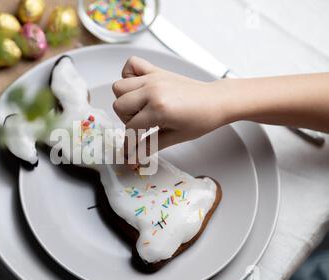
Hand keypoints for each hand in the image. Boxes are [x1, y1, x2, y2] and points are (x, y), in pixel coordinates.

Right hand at [112, 56, 229, 156]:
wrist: (217, 101)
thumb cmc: (202, 119)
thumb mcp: (175, 137)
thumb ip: (149, 146)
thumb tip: (134, 157)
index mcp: (159, 108)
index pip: (130, 127)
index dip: (130, 141)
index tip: (131, 150)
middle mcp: (152, 90)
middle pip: (119, 105)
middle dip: (127, 119)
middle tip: (141, 125)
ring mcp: (153, 78)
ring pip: (120, 86)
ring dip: (125, 100)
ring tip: (139, 108)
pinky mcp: (156, 71)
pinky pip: (131, 64)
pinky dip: (129, 75)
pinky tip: (138, 87)